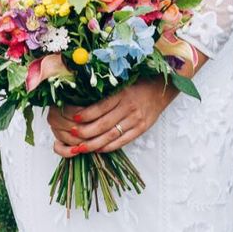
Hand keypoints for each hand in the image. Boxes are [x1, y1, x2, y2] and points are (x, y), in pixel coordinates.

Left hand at [47, 78, 176, 156]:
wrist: (160, 89)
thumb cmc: (138, 83)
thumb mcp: (122, 83)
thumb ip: (108, 92)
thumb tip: (84, 100)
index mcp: (122, 93)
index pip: (101, 106)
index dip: (87, 113)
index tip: (74, 118)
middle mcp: (129, 107)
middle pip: (104, 124)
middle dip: (86, 132)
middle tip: (72, 136)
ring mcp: (136, 120)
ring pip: (112, 135)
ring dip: (95, 143)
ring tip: (81, 147)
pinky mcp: (141, 129)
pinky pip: (123, 141)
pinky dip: (109, 147)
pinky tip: (98, 149)